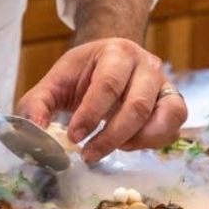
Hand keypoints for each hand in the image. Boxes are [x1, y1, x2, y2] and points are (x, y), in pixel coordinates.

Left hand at [17, 38, 187, 162]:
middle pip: (137, 105)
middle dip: (110, 137)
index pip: (107, 85)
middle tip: (88, 155)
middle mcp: (146, 65)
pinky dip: (152, 142)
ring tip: (110, 149)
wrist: (109, 63)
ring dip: (135, 141)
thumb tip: (34, 132)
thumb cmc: (81, 75)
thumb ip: (37, 105)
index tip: (73, 138)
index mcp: (115, 52)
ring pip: (163, 116)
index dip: (90, 115)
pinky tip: (127, 145)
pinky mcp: (173, 102)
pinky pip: (173, 126)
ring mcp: (164, 83)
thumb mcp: (54, 84)